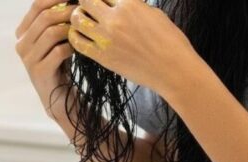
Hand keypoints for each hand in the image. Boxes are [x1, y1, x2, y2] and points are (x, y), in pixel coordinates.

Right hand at [15, 0, 77, 120]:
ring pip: (51, 32)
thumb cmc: (60, 64)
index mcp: (22, 33)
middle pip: (44, 17)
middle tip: (83, 12)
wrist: (59, 97)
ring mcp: (28, 59)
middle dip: (67, 11)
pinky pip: (58, 51)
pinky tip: (79, 48)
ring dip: (70, 29)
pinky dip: (71, 47)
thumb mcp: (56, 38)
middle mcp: (21, 45)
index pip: (36, 6)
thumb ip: (57, 19)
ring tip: (83, 30)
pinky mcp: (39, 72)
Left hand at [68, 0, 198, 96]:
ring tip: (82, 18)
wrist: (173, 70)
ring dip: (77, 16)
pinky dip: (75, 36)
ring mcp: (106, 38)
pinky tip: (78, 34)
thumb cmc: (170, 41)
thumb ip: (134, 6)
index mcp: (130, 4)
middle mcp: (115, 18)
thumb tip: (120, 4)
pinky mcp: (103, 57)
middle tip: (87, 5)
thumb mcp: (154, 13)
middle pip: (86, 0)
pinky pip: (78, 43)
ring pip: (77, 19)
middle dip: (85, 1)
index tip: (100, 0)